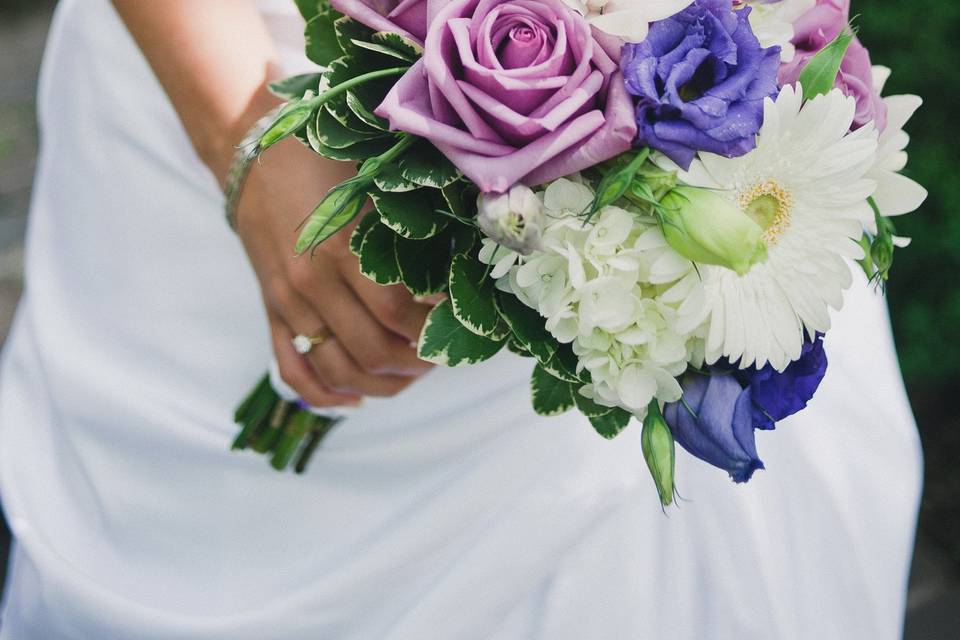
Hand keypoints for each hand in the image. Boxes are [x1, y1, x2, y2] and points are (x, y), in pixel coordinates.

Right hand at [235, 137, 433, 407]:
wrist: (250, 151)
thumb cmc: (322, 158)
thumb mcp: (371, 185)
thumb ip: (407, 229)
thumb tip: (458, 272)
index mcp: (340, 250)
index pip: (399, 316)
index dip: (434, 326)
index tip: (459, 318)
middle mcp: (310, 286)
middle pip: (374, 352)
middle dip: (418, 361)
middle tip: (442, 349)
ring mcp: (286, 305)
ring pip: (340, 373)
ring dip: (384, 383)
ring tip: (412, 370)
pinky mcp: (271, 313)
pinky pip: (295, 371)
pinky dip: (328, 395)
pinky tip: (357, 397)